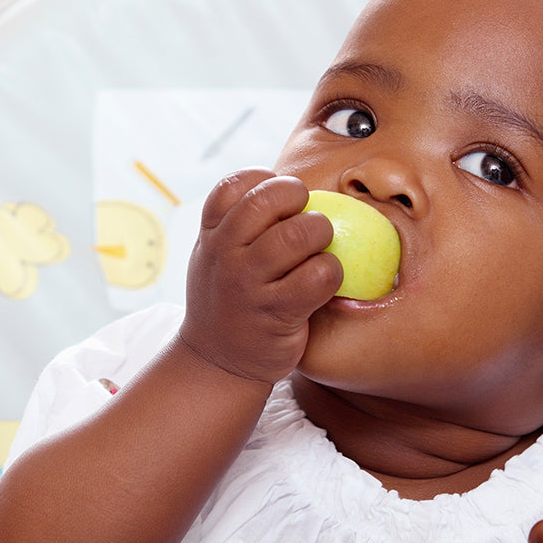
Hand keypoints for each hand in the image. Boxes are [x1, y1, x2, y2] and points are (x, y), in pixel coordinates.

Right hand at [179, 168, 340, 384]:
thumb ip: (236, 224)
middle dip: (299, 197)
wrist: (216, 362)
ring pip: (299, 235)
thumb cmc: (227, 299)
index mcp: (210, 235)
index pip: (234, 184)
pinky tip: (323, 280)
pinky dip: (331, 272)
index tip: (280, 197)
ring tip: (319, 248)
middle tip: (307, 217)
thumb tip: (287, 187)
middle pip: (268, 200)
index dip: (265, 179)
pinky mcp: (277, 313)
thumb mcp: (214, 256)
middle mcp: (225, 255)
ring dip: (320, 234)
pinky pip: (318, 276)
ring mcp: (249, 285)